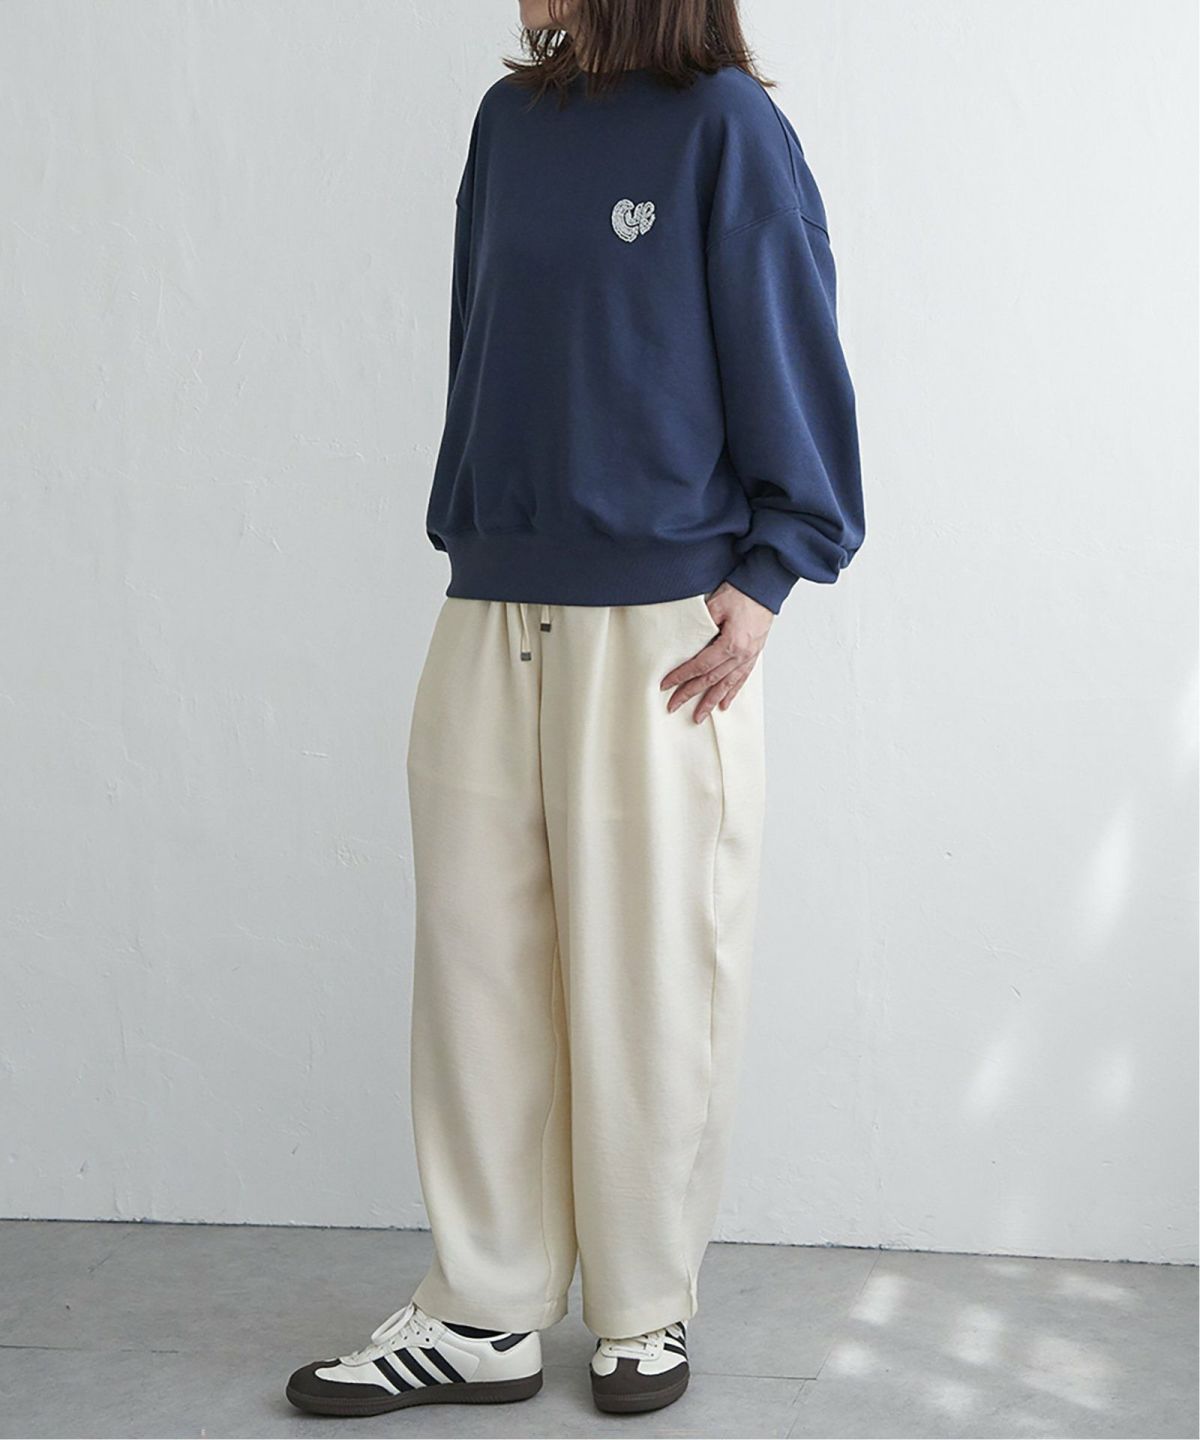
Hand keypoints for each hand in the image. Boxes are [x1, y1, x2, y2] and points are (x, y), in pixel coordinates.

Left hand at [660, 582, 772, 722]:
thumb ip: (701, 624)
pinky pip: (741, 679)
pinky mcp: (754, 654)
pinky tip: (724, 704)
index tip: (666, 686)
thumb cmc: (742, 592)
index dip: (681, 677)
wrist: (765, 587)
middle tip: (673, 706)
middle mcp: (741, 655)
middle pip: (711, 680)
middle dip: (690, 695)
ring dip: (711, 702)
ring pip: (727, 685)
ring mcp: (749, 656)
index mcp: (731, 644)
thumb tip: (687, 640)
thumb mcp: (716, 604)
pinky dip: (731, 693)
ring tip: (699, 716)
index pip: (700, 666)